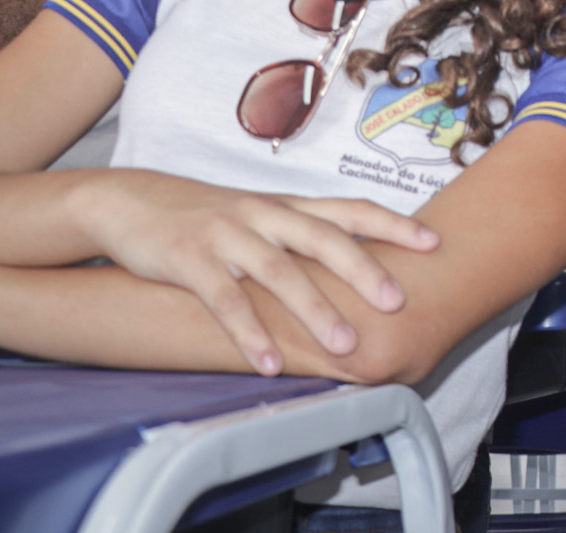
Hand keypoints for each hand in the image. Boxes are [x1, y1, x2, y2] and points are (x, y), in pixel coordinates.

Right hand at [80, 172, 441, 374]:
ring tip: (345, 348)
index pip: (350, 208)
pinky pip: (224, 301)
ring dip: (315, 312)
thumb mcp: (260, 217)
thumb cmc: (209, 216)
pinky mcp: (188, 259)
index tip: (434, 241)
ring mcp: (227, 235)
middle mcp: (264, 214)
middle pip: (323, 238)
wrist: (131, 200)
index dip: (393, 224)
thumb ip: (303, 236)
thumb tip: (360, 267)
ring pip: (279, 272)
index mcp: (287, 204)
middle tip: (397, 301)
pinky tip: (271, 364)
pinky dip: (250, 334)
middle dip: (363, 270)